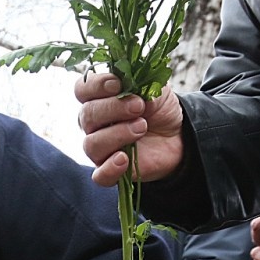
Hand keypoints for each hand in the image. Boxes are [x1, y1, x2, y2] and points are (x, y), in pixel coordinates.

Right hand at [76, 72, 184, 187]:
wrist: (177, 135)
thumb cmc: (159, 110)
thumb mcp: (155, 89)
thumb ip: (141, 84)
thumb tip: (129, 88)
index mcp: (100, 100)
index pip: (82, 90)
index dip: (95, 86)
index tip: (118, 84)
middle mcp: (94, 125)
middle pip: (86, 116)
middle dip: (113, 108)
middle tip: (139, 107)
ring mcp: (100, 149)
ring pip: (92, 144)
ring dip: (117, 134)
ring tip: (142, 128)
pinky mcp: (110, 170)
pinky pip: (99, 175)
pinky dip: (110, 168)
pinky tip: (124, 159)